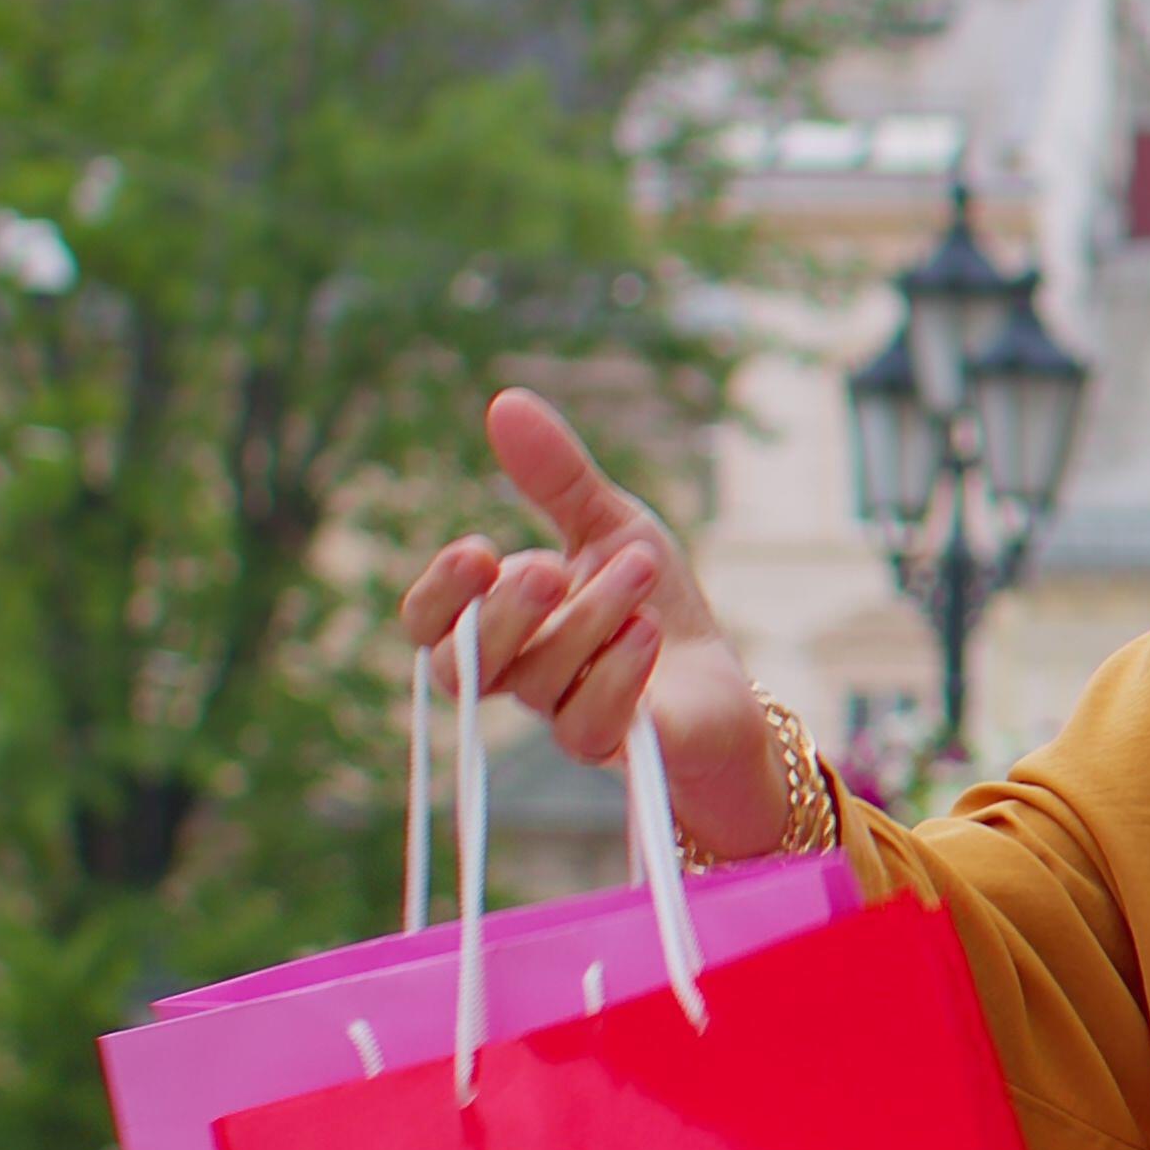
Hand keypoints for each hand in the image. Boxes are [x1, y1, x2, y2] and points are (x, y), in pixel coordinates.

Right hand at [394, 391, 779, 862]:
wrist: (721, 678)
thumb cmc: (650, 602)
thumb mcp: (609, 524)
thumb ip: (556, 477)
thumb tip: (505, 402)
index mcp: (498, 623)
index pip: (428, 622)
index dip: (439, 594)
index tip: (477, 549)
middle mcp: (515, 676)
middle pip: (463, 664)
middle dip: (506, 611)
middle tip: (551, 566)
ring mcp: (558, 716)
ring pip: (538, 681)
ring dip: (590, 618)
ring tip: (640, 566)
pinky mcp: (612, 748)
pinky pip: (587, 724)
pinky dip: (617, 671)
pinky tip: (646, 631)